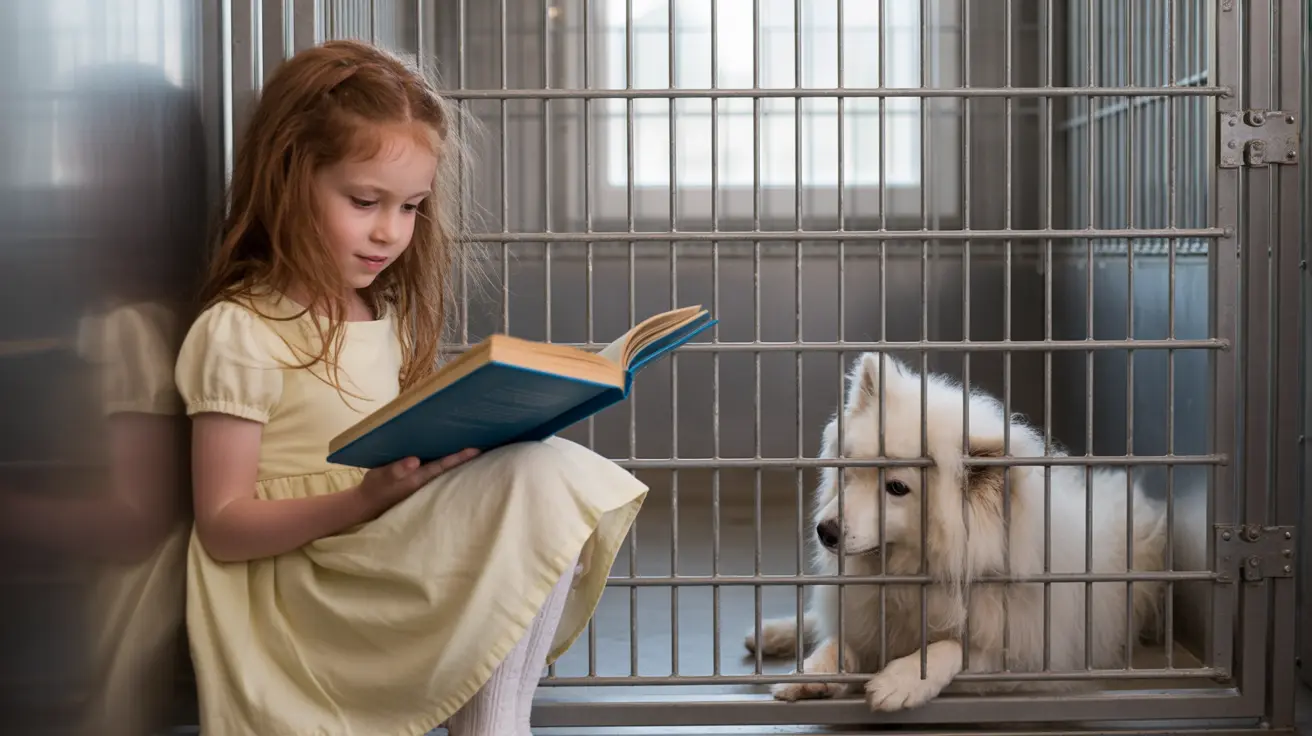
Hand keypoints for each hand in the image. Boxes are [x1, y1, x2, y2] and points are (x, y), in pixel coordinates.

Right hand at [356, 448, 479, 515]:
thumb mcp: (380, 477)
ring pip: (445, 469)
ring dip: (459, 459)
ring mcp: (423, 482)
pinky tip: (453, 453)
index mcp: (418, 478)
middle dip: (466, 457)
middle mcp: (425, 481)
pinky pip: (437, 469)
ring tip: (476, 447)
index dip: (460, 457)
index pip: (444, 465)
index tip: (476, 449)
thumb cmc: (374, 488)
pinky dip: (447, 461)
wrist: (367, 504)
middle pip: (450, 467)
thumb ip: (396, 469)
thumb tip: (414, 461)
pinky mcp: (419, 481)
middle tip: (486, 444)